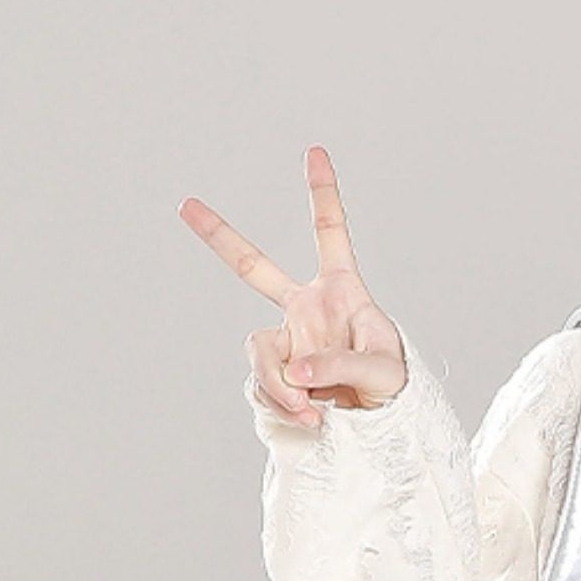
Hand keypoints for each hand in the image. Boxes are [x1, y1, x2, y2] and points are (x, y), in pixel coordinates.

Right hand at [177, 145, 407, 426]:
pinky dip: (282, 404)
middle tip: (186, 204)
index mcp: (340, 290)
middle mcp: (306, 310)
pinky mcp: (279, 377)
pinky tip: (309, 418)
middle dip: (219, 237)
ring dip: (278, 382)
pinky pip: (264, 386)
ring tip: (311, 410)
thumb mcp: (382, 370)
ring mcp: (289, 342)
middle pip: (254, 268)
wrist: (385, 428)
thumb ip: (341, 365)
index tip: (315, 152)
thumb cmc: (395, 389)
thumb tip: (296, 373)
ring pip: (258, 351)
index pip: (329, 233)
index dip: (323, 193)